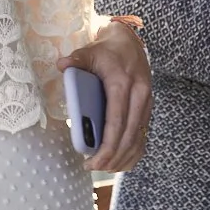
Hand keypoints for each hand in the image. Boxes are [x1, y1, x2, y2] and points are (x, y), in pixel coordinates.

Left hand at [60, 21, 151, 174]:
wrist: (130, 42)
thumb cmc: (106, 50)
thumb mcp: (89, 51)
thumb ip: (76, 59)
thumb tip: (61, 65)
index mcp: (123, 84)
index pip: (117, 122)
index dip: (107, 146)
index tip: (93, 160)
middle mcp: (139, 95)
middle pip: (129, 135)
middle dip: (113, 157)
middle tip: (94, 167)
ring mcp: (146, 103)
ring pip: (139, 138)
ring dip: (124, 158)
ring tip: (105, 167)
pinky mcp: (148, 108)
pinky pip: (144, 135)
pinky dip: (134, 152)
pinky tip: (122, 162)